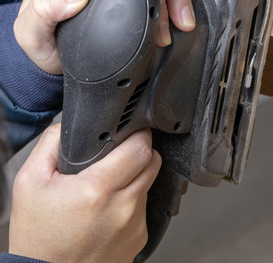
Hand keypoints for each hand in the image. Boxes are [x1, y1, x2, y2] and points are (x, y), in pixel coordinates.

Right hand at [9, 124, 160, 262]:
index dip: (137, 134)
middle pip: (153, 162)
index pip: (140, 148)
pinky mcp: (141, 237)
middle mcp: (123, 207)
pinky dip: (131, 201)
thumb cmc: (37, 236)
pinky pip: (144, 207)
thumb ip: (52, 145)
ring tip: (106, 186)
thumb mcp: (30, 183)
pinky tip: (109, 208)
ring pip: (149, 183)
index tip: (131, 131)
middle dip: (139, 152)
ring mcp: (135, 224)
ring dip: (134, 177)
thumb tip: (72, 125)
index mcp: (97, 190)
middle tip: (119, 154)